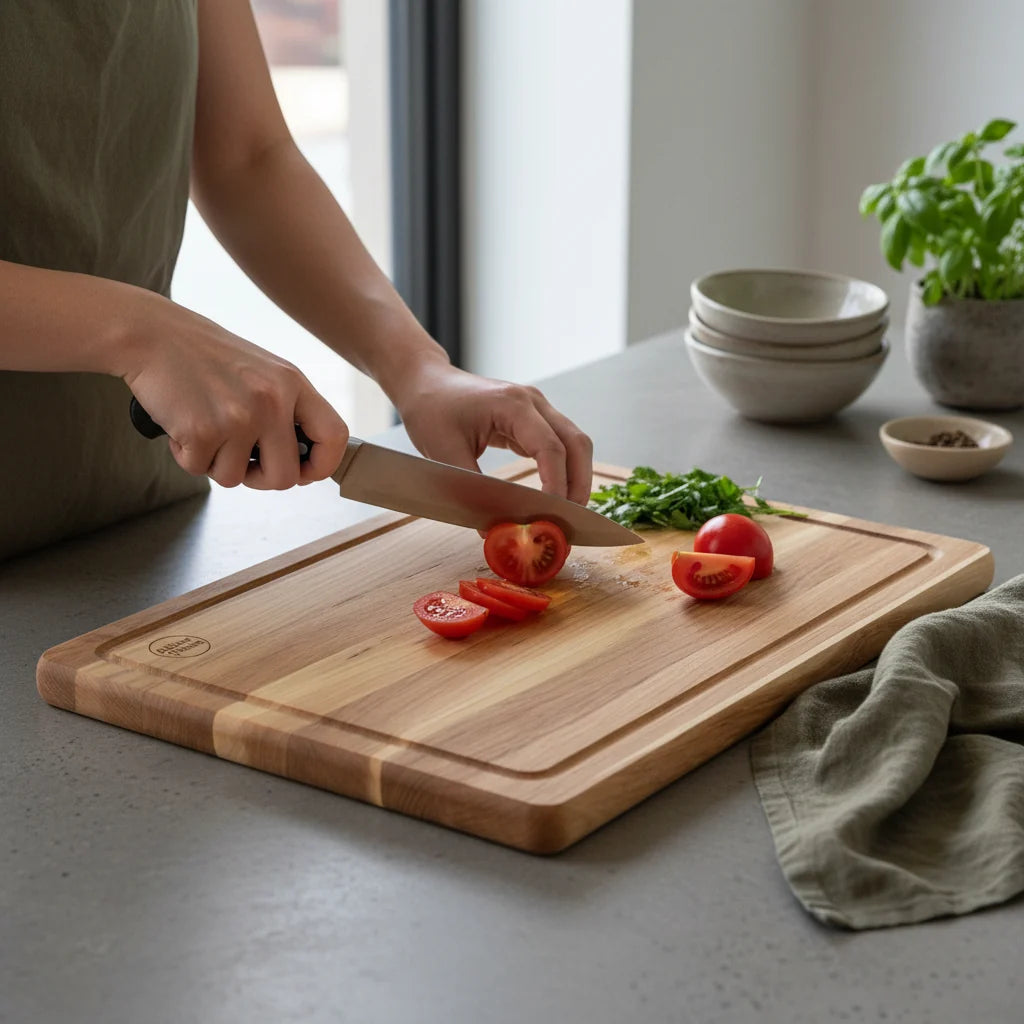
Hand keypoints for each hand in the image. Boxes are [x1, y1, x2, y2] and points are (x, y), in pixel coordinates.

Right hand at [118, 292, 348, 488]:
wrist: (151, 334)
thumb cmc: (204, 355)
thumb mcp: (262, 371)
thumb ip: (286, 410)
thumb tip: (304, 463)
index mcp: (292, 383)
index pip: (334, 436)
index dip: (323, 464)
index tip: (305, 472)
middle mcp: (272, 401)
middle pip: (286, 477)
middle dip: (261, 479)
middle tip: (242, 462)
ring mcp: (239, 417)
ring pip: (236, 478)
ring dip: (216, 463)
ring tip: (204, 427)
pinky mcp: (202, 431)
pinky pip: (200, 469)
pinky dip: (187, 456)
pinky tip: (182, 423)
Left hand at [392, 360, 593, 504]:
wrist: (425, 382)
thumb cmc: (431, 409)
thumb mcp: (444, 452)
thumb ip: (471, 490)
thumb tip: (492, 529)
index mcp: (512, 404)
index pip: (550, 448)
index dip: (556, 486)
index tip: (552, 517)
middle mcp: (533, 402)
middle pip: (576, 444)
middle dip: (578, 484)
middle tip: (569, 521)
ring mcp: (536, 408)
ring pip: (574, 444)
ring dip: (575, 478)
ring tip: (564, 513)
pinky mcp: (533, 418)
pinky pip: (559, 444)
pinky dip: (562, 470)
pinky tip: (553, 495)